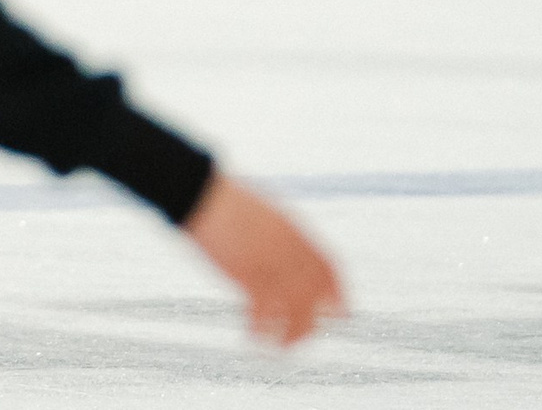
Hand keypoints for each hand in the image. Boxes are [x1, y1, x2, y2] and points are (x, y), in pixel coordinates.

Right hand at [183, 173, 345, 346]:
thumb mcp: (263, 212)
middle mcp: (290, 251)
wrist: (202, 194)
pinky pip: (264, 312)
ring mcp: (271, 263)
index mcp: (296, 232)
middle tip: (306, 336)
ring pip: (296, 310)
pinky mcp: (248, 275)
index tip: (339, 311)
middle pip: (315, 294)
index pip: (329, 268)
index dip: (338, 294)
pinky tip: (254, 339)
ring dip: (292, 333)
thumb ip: (279, 234)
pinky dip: (261, 330)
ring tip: (281, 347)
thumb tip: (281, 248)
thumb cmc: (225, 199)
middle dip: (314, 320)